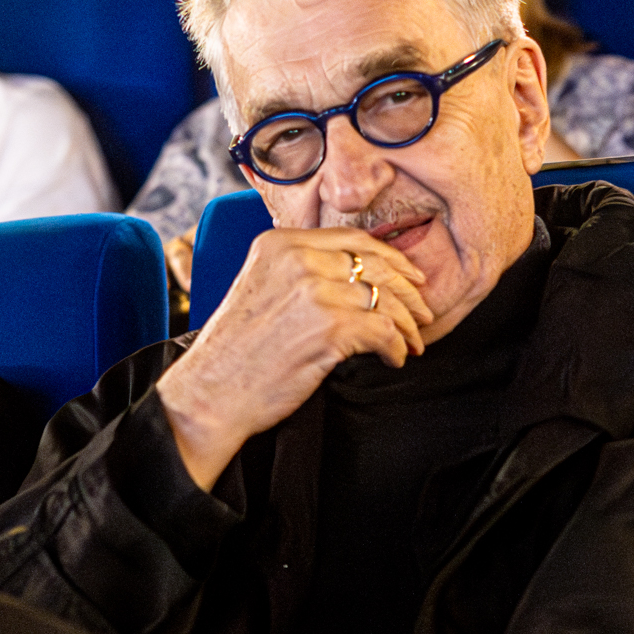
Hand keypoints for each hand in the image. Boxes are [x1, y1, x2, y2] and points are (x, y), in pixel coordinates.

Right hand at [156, 226, 432, 488]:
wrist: (211, 393)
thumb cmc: (236, 353)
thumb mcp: (261, 289)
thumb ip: (300, 272)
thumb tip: (355, 277)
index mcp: (278, 244)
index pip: (351, 239)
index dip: (389, 258)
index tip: (409, 277)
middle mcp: (296, 259)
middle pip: (374, 263)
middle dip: (408, 291)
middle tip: (423, 313)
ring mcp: (313, 291)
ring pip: (384, 298)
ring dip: (406, 324)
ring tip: (412, 342)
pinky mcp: (329, 328)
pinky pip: (383, 330)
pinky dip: (396, 347)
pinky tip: (393, 359)